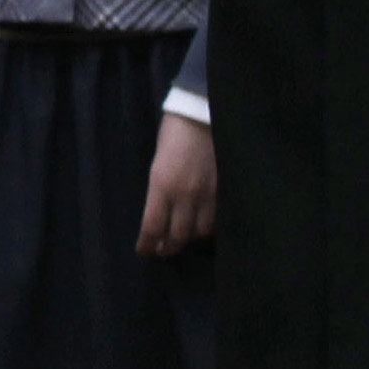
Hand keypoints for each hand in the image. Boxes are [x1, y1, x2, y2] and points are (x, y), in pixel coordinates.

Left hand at [138, 112, 217, 255]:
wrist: (201, 117)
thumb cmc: (172, 135)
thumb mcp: (157, 164)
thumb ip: (159, 191)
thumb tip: (159, 213)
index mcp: (161, 186)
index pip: (153, 227)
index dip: (148, 244)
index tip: (144, 251)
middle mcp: (185, 196)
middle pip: (177, 236)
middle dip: (167, 247)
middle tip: (162, 250)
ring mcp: (208, 195)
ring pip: (199, 232)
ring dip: (189, 238)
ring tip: (182, 238)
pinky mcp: (224, 193)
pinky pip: (217, 221)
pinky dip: (208, 228)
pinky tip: (202, 226)